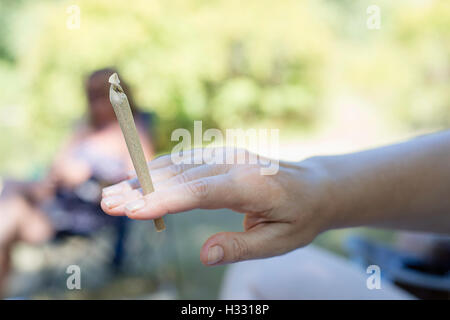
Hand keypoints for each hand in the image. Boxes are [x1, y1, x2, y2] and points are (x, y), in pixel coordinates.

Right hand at [101, 148, 329, 264]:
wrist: (316, 186)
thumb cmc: (299, 217)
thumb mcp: (278, 242)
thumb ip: (241, 246)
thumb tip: (205, 255)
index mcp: (252, 186)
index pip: (200, 192)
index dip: (165, 200)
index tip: (132, 210)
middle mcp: (235, 164)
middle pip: (181, 176)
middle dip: (142, 191)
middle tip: (107, 204)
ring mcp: (227, 155)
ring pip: (178, 165)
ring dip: (144, 179)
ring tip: (113, 194)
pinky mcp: (221, 155)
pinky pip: (184, 161)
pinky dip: (158, 171)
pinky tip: (138, 180)